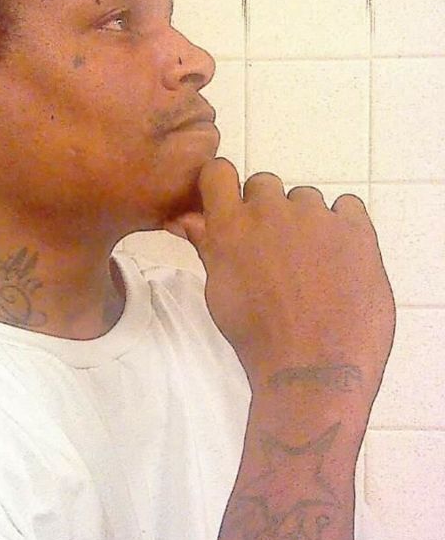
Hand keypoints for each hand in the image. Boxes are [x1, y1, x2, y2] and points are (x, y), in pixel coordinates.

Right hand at [165, 159, 394, 416]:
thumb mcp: (219, 292)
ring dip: (305, 221)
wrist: (313, 368)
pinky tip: (339, 259)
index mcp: (231, 226)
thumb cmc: (258, 337)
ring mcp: (316, 218)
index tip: (232, 206)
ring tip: (311, 264)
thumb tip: (184, 218)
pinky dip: (343, 225)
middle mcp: (271, 211)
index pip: (219, 171)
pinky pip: (347, 207)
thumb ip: (206, 245)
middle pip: (265, 185)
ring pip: (307, 199)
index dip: (224, 186)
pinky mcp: (356, 229)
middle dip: (267, 210)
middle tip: (275, 250)